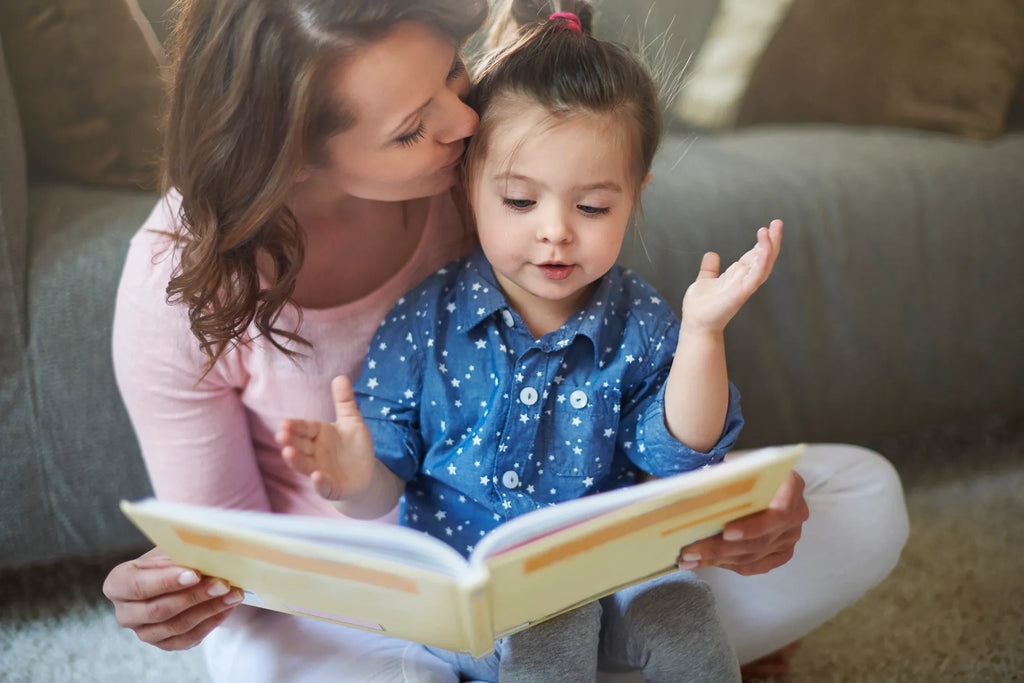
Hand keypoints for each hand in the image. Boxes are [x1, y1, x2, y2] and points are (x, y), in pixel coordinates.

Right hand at [102, 546, 242, 649]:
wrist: (174, 578)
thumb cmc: (169, 560)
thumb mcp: (169, 550)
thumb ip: (179, 551)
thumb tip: (203, 550)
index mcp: (118, 583)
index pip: (137, 586)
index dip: (166, 581)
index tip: (194, 573)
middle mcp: (125, 612)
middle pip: (158, 610)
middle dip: (194, 596)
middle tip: (221, 584)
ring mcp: (144, 632)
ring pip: (176, 626)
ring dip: (209, 609)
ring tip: (232, 594)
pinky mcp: (164, 644)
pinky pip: (188, 638)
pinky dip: (211, 622)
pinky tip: (227, 607)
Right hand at [276, 375, 376, 500]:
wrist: (366, 474)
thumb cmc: (354, 446)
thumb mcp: (352, 421)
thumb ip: (345, 401)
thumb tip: (340, 376)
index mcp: (318, 434)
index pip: (304, 428)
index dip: (295, 427)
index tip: (284, 423)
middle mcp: (315, 453)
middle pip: (299, 446)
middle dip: (289, 441)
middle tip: (280, 435)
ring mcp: (320, 470)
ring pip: (304, 465)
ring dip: (296, 460)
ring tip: (288, 452)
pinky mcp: (331, 488)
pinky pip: (323, 486)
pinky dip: (319, 482)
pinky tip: (316, 476)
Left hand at [677, 470, 807, 575]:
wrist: (758, 479)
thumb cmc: (745, 471)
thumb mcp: (738, 468)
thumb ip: (726, 480)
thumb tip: (696, 495)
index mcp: (791, 486)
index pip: (779, 512)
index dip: (753, 526)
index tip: (726, 532)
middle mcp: (796, 514)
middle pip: (760, 540)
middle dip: (721, 548)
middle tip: (691, 551)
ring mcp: (790, 536)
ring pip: (753, 555)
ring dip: (718, 558)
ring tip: (689, 558)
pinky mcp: (781, 553)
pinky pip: (755, 566)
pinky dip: (728, 564)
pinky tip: (704, 562)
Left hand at [681, 219, 782, 332]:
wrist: (695, 324)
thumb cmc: (701, 307)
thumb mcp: (705, 280)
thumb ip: (710, 268)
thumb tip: (712, 254)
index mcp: (738, 275)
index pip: (755, 255)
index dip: (763, 242)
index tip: (769, 227)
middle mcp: (744, 279)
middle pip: (764, 257)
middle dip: (773, 240)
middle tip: (778, 223)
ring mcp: (745, 286)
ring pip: (763, 265)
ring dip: (769, 247)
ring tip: (771, 230)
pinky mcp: (741, 293)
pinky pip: (756, 277)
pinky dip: (762, 263)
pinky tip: (764, 250)